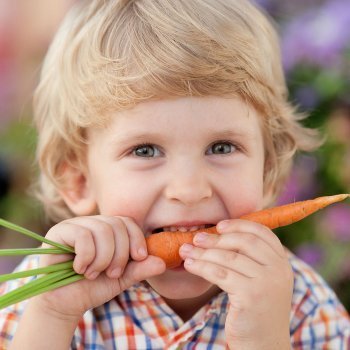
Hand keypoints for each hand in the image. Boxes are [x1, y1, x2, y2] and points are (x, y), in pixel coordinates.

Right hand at [35, 215, 165, 320]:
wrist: (65, 304)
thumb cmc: (93, 288)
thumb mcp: (122, 278)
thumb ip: (140, 269)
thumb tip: (162, 262)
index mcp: (107, 230)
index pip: (127, 222)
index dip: (136, 238)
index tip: (139, 257)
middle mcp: (92, 223)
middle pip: (117, 225)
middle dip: (120, 254)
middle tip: (112, 273)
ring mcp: (74, 225)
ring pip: (102, 230)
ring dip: (103, 258)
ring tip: (94, 274)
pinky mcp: (58, 232)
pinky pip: (83, 235)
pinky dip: (87, 256)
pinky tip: (79, 269)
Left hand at [179, 219, 292, 349]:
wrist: (265, 347)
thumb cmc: (256, 311)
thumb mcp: (260, 280)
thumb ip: (250, 259)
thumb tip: (219, 235)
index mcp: (282, 262)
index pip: (261, 232)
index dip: (239, 225)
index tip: (219, 225)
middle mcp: (278, 270)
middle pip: (244, 241)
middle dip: (217, 238)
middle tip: (196, 238)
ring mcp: (266, 283)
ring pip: (228, 257)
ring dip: (203, 252)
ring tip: (186, 250)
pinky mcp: (251, 296)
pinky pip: (220, 274)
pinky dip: (202, 267)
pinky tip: (190, 265)